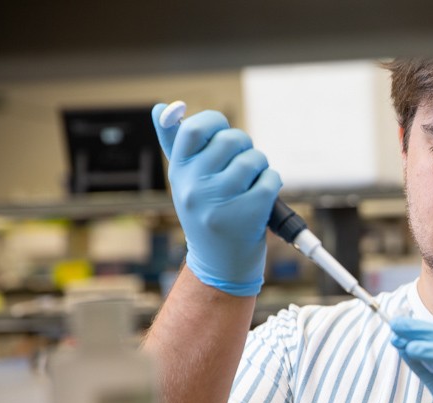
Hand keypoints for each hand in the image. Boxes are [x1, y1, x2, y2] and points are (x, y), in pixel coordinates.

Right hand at [152, 103, 281, 295]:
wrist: (221, 265)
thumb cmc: (206, 215)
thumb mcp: (185, 183)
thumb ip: (175, 144)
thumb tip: (161, 107)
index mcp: (179, 174)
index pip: (194, 129)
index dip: (214, 122)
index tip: (222, 131)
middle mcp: (196, 187)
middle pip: (230, 140)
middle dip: (243, 145)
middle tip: (242, 161)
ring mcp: (222, 202)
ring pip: (253, 159)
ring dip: (259, 165)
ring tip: (252, 181)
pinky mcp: (249, 213)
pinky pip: (270, 179)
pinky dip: (272, 182)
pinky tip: (263, 195)